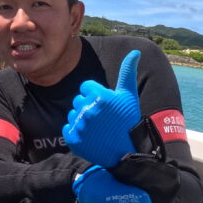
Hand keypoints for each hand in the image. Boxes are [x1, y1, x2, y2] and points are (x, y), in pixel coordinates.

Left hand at [63, 50, 141, 167]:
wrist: (125, 151)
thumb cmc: (128, 121)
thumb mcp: (129, 95)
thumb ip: (127, 72)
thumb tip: (135, 51)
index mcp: (99, 97)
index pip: (85, 87)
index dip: (95, 95)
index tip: (105, 105)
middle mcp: (87, 109)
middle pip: (78, 101)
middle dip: (88, 107)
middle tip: (102, 118)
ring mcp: (79, 125)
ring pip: (72, 114)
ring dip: (81, 120)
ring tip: (97, 128)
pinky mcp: (73, 139)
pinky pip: (67, 128)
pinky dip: (75, 132)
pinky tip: (89, 136)